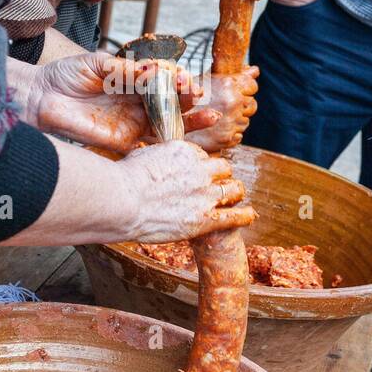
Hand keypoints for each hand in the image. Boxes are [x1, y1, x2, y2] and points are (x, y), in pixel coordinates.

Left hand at [8, 52, 212, 153]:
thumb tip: (153, 70)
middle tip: (198, 95)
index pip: (164, 81)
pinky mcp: (123, 142)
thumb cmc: (66, 76)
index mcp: (134, 81)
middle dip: (189, 99)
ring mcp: (132, 123)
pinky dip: (169, 143)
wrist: (40, 98)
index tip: (186, 79)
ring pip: (169, 124)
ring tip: (209, 116)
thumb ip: (125, 69)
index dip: (178, 80)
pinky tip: (185, 140)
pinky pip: (150, 146)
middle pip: (173, 103)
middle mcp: (137, 102)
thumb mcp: (97, 64)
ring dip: (191, 121)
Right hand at [117, 141, 254, 241]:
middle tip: (217, 185)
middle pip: (224, 169)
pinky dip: (244, 215)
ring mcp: (204, 195)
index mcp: (185, 151)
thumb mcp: (141, 156)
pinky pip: (234, 216)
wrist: (121, 201)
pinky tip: (249, 215)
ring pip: (234, 189)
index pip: (204, 156)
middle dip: (221, 177)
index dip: (202, 166)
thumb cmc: (122, 180)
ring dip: (234, 193)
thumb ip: (155, 157)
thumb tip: (150, 159)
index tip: (197, 173)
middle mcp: (199, 170)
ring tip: (234, 198)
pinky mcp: (205, 219)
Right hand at [183, 67, 258, 150]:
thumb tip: (255, 70)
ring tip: (218, 118)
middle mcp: (232, 102)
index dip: (247, 88)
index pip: (251, 85)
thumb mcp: (204, 79)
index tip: (239, 91)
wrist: (167, 121)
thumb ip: (231, 76)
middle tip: (226, 106)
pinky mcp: (227, 139)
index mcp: (227, 84)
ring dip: (235, 120)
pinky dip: (230, 133)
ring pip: (245, 121)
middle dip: (242, 105)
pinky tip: (217, 129)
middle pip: (252, 104)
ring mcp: (231, 121)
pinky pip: (239, 135)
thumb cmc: (182, 95)